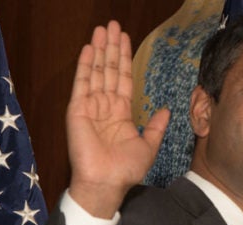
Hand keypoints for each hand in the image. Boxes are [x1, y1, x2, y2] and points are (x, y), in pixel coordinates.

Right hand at [66, 21, 169, 218]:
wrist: (107, 182)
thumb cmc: (126, 169)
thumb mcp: (149, 145)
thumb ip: (156, 126)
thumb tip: (165, 110)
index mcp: (121, 114)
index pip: (123, 79)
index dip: (125, 59)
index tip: (125, 39)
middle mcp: (104, 107)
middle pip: (109, 70)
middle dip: (111, 47)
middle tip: (113, 24)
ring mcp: (90, 106)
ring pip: (96, 72)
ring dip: (99, 50)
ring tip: (102, 29)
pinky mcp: (77, 110)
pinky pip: (82, 83)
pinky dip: (85, 65)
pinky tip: (88, 48)